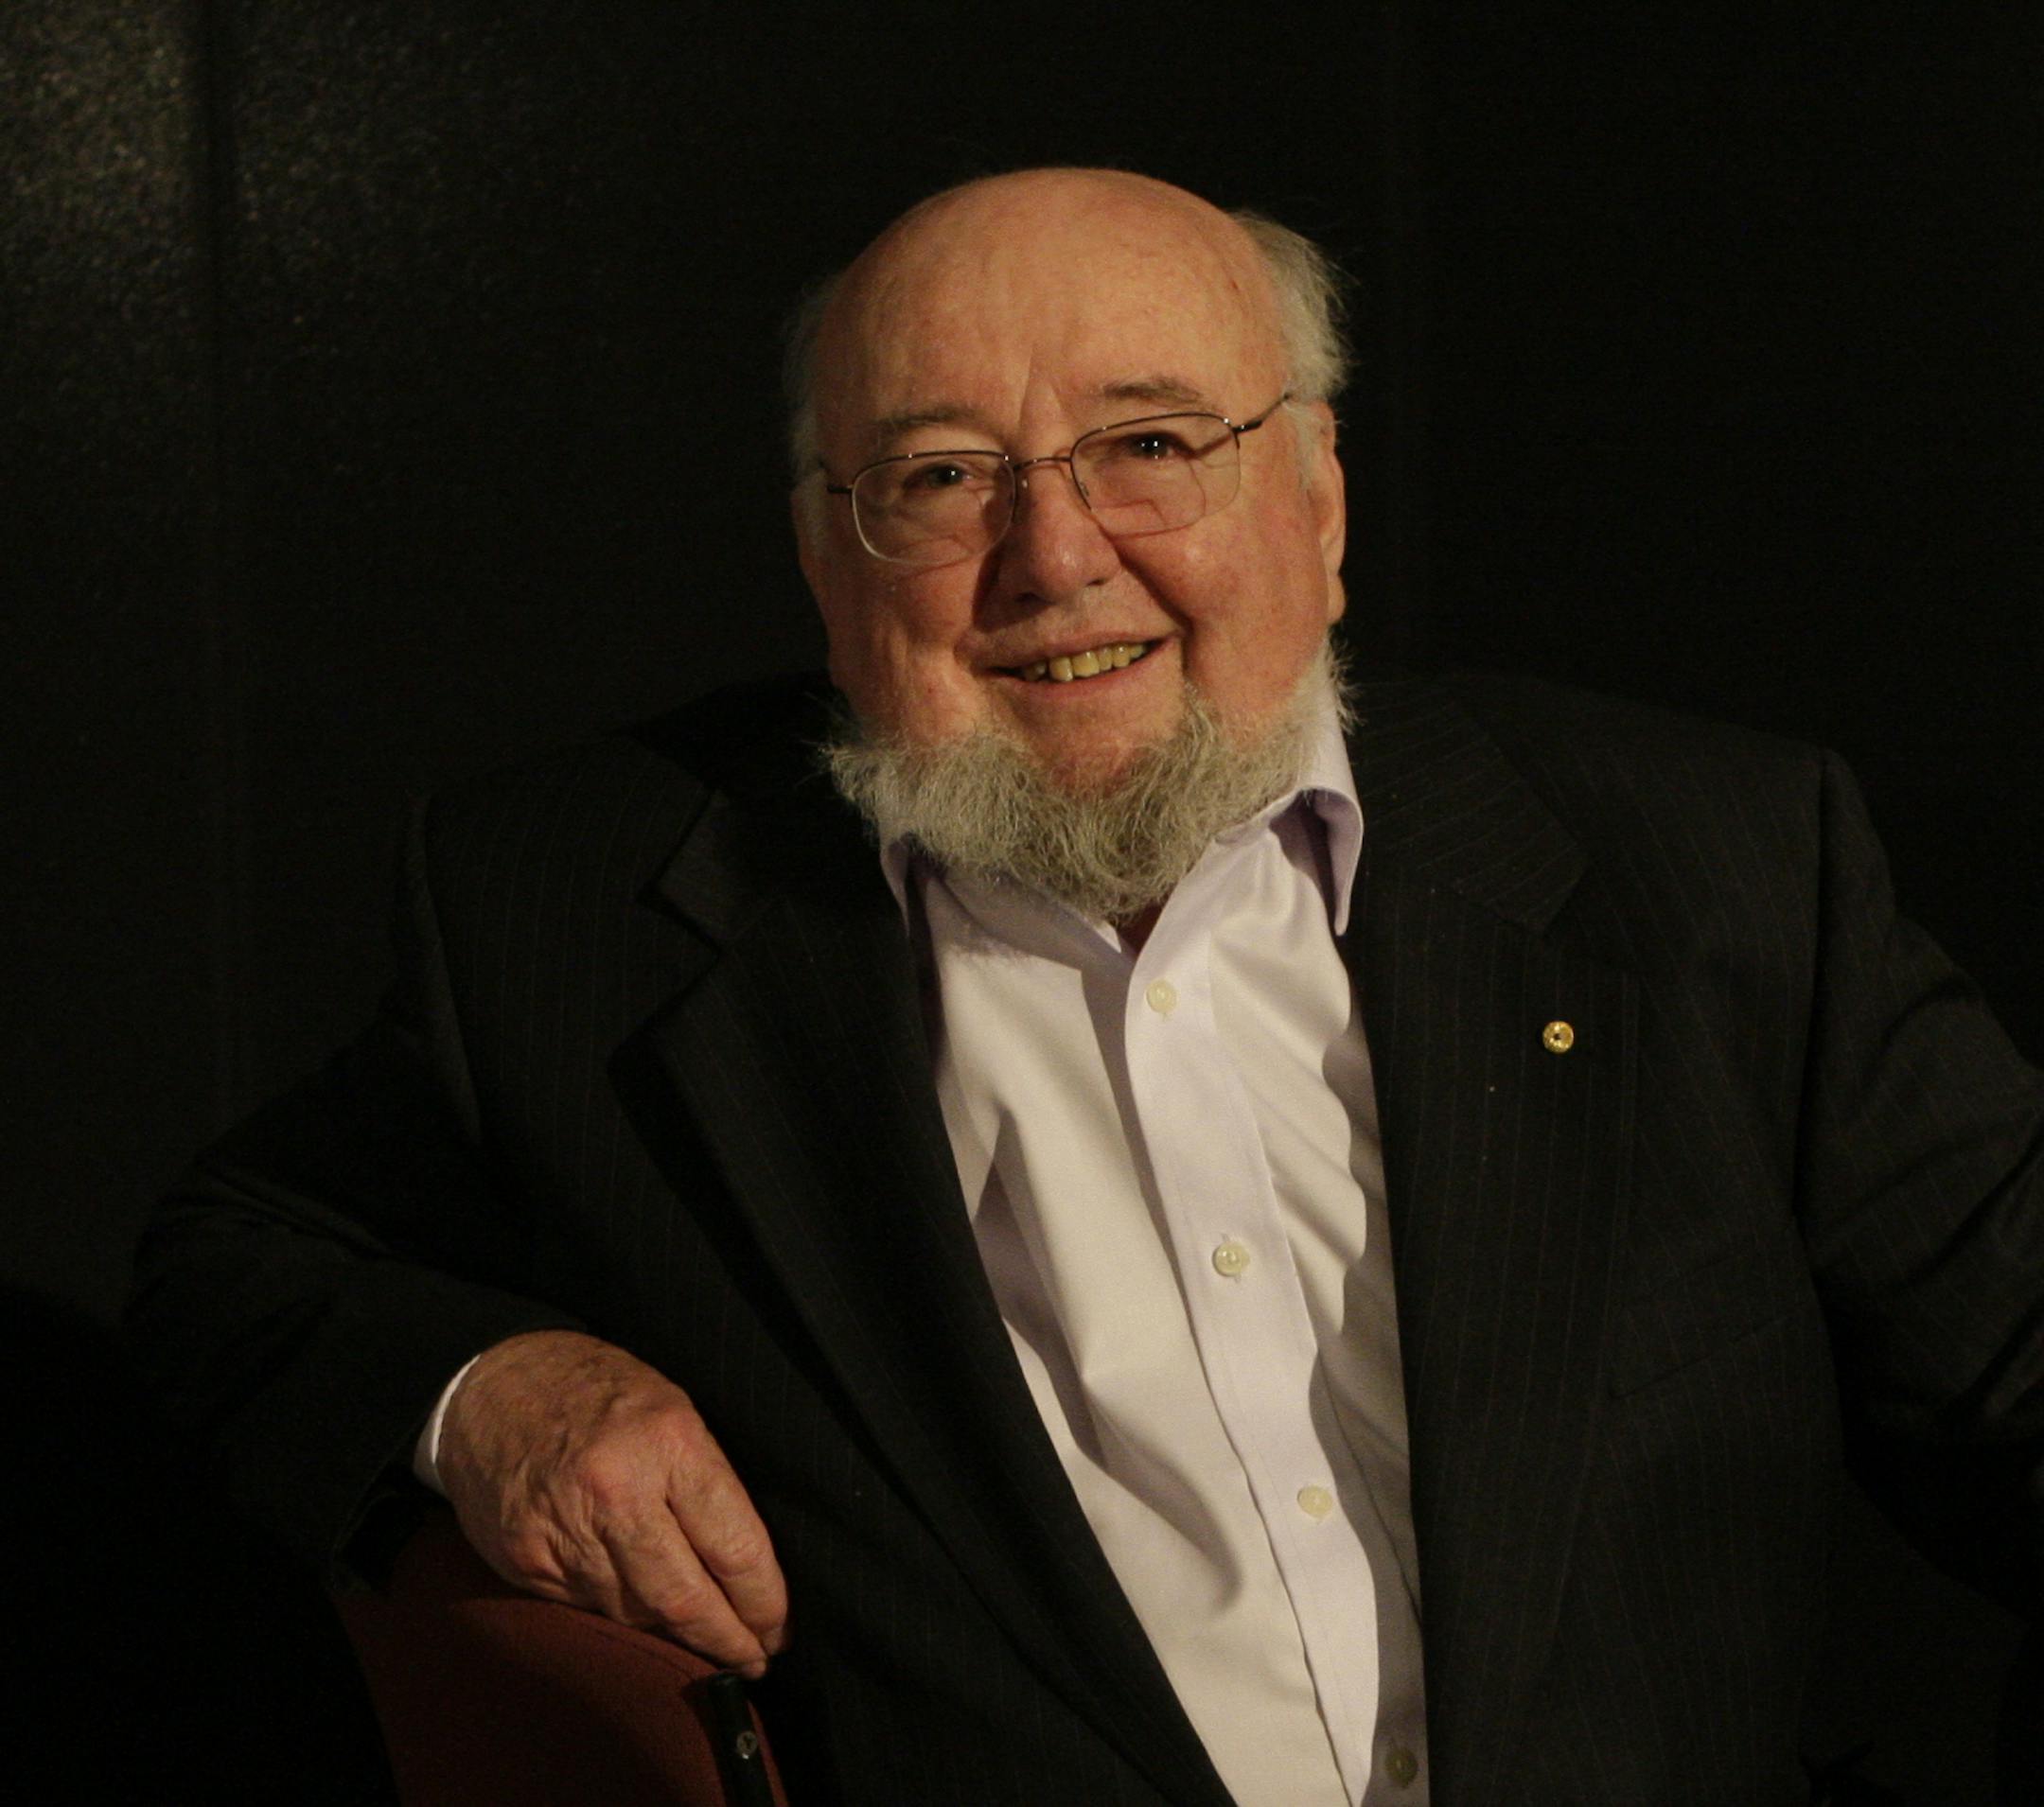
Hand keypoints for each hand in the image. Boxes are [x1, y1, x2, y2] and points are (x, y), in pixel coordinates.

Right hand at [436, 1329, 787, 1676]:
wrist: (492, 1383)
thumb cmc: (600, 1391)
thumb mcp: (673, 1409)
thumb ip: (705, 1482)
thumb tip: (743, 1567)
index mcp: (670, 1442)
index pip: (736, 1547)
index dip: (764, 1601)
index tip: (778, 1628)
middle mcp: (617, 1490)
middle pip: (686, 1599)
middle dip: (727, 1640)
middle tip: (753, 1660)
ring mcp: (565, 1531)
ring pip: (636, 1615)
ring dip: (673, 1636)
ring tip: (703, 1641)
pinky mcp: (526, 1560)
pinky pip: (588, 1609)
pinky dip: (620, 1617)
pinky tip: (641, 1613)